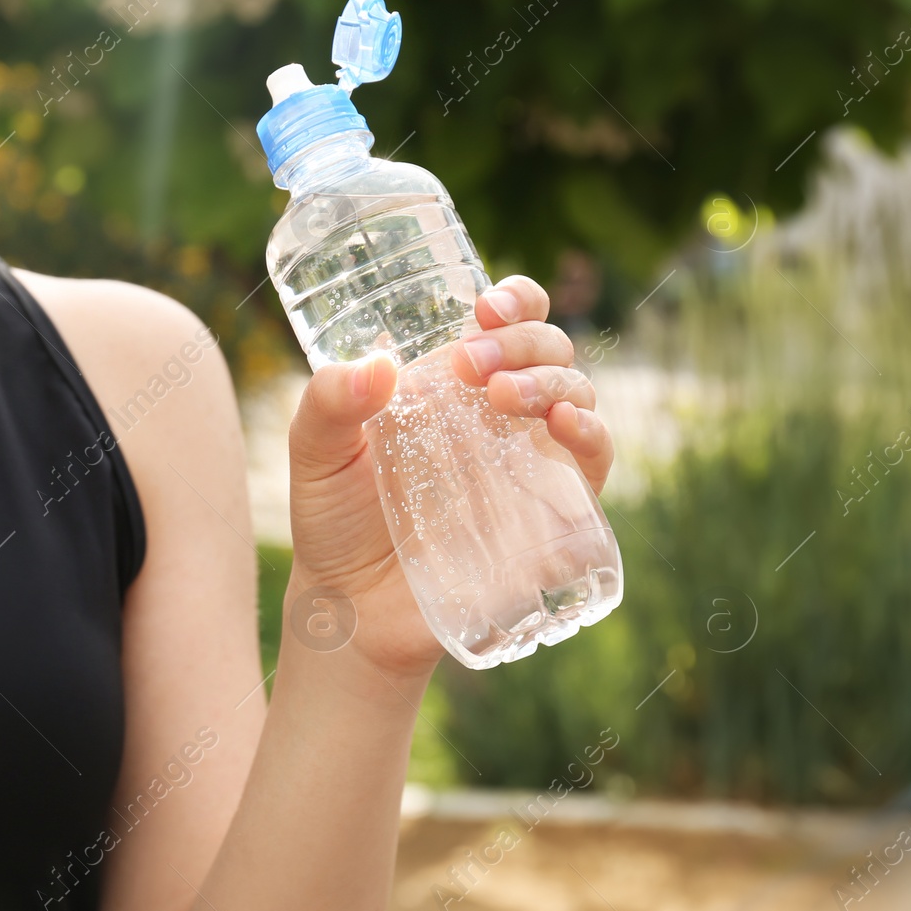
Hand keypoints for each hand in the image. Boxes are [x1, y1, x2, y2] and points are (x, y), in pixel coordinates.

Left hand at [283, 275, 613, 681]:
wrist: (351, 609)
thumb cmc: (334, 522)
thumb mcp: (315, 453)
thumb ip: (329, 403)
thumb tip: (378, 363)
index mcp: (450, 384)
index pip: (504, 322)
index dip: (513, 301)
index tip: (484, 306)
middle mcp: (498, 414)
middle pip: (546, 348)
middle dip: (522, 339)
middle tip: (472, 364)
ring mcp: (529, 461)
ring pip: (575, 394)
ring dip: (549, 379)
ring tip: (501, 394)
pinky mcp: (551, 513)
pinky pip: (594, 463)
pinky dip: (592, 434)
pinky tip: (566, 423)